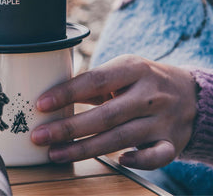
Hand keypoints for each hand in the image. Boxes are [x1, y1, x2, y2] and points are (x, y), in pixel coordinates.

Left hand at [31, 55, 197, 169]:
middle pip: (105, 115)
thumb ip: (94, 81)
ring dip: (84, 149)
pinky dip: (138, 161)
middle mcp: (149, 94)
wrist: (190, 92)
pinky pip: (156, 157)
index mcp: (133, 68)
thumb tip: (55, 96)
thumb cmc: (144, 79)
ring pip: (121, 139)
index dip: (66, 93)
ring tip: (55, 153)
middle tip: (40, 135)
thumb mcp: (123, 69)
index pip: (95, 80)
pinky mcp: (172, 141)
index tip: (41, 104)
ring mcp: (162, 119)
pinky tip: (118, 161)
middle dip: (68, 128)